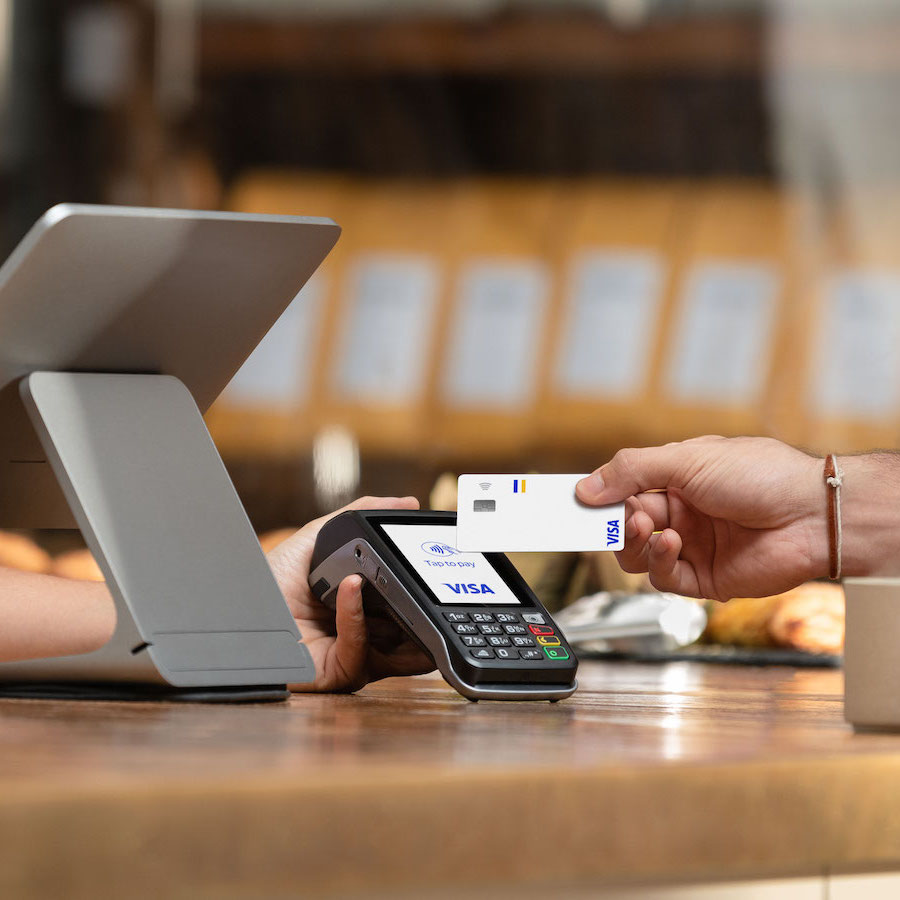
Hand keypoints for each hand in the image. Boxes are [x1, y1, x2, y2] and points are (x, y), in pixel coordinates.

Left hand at [266, 496, 434, 691]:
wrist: (234, 610)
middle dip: (424, 608)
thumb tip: (406, 502)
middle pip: (412, 627)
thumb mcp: (316, 538)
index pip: (407, 601)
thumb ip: (356, 516)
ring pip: (399, 649)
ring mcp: (357, 657)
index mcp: (365, 607)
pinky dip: (357, 616)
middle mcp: (365, 635)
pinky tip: (351, 586)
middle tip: (433, 581)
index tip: (434, 564)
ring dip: (404, 620)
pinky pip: (361, 648)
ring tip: (406, 588)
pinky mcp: (340, 672)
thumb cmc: (270, 580)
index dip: (422, 587)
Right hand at [576, 436, 827, 600]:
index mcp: (677, 478)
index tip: (572, 501)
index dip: (599, 495)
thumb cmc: (762, 475)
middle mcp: (683, 512)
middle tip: (603, 518)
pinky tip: (671, 543)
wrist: (812, 515)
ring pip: (639, 554)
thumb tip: (587, 487)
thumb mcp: (687, 458)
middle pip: (625, 524)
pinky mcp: (705, 578)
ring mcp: (693, 546)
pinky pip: (664, 577)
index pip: (625, 488)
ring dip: (633, 542)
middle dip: (613, 521)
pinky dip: (659, 561)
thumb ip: (631, 471)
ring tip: (644, 527)